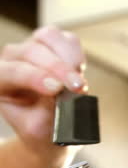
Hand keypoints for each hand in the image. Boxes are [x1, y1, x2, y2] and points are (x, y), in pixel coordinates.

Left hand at [0, 26, 86, 153]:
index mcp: (0, 81)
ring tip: (79, 82)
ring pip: (49, 38)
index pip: (13, 72)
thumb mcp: (38, 129)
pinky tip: (79, 73)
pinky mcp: (52, 45)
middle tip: (77, 87)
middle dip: (58, 69)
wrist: (49, 127)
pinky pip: (67, 40)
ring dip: (68, 58)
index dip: (35, 78)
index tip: (56, 89)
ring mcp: (32, 47)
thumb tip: (64, 93)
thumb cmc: (39, 128)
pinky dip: (77, 54)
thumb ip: (46, 111)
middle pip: (32, 51)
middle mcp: (11, 59)